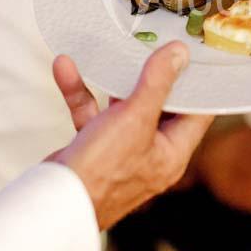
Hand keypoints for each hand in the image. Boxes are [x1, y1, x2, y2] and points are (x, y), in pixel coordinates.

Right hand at [48, 42, 212, 229]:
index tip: (197, 56)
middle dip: (154, 77)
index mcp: (173, 152)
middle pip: (161, 107)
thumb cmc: (100, 173)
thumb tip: (180, 55)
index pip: (198, 113)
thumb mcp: (135, 119)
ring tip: (112, 53)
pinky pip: (93, 115)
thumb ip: (158, 84)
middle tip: (155, 46)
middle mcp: (151, 154)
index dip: (199, 84)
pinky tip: (67, 69)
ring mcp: (122, 152)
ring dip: (113, 82)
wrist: (52, 204)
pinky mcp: (94, 151)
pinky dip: (82, 94)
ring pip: (124, 109)